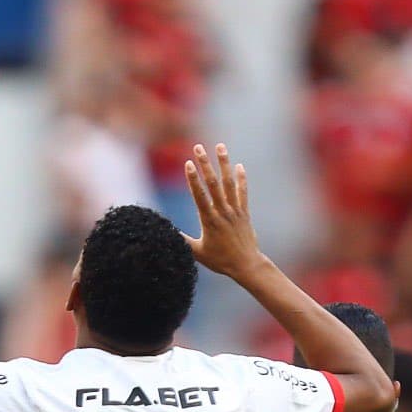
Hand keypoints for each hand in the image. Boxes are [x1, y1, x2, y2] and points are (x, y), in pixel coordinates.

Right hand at [184, 143, 265, 280]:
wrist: (246, 265)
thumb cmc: (220, 261)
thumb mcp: (198, 253)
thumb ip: (182, 241)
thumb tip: (166, 232)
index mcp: (209, 221)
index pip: (200, 196)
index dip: (193, 179)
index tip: (188, 164)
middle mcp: (222, 212)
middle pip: (213, 184)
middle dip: (205, 164)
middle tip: (198, 147)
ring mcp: (235, 211)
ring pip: (229, 183)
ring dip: (224, 163)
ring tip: (220, 146)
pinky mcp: (244, 213)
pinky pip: (243, 192)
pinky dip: (241, 179)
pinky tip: (239, 166)